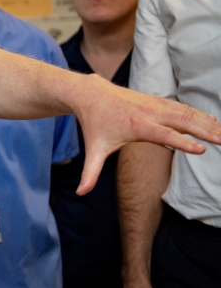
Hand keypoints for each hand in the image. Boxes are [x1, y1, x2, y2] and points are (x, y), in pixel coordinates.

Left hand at [73, 77, 220, 194]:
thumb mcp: (92, 149)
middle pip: (182, 121)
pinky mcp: (158, 101)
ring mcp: (155, 104)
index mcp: (135, 126)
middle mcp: (149, 113)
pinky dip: (200, 114)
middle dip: (205, 131)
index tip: (202, 150)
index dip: (182, 143)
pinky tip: (214, 122)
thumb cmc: (93, 124)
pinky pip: (183, 108)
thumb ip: (89, 173)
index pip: (163, 135)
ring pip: (186, 113)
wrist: (90, 94)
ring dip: (208, 122)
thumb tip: (80, 193)